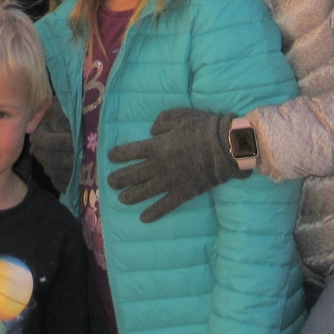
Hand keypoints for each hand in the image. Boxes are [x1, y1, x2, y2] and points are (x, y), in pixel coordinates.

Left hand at [106, 108, 238, 222]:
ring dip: (131, 196)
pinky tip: (144, 218)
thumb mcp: (179, 115)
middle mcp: (158, 166)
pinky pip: (165, 206)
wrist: (224, 147)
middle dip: (119, 179)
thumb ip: (161, 122)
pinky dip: (154, 213)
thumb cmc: (202, 128)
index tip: (110, 157)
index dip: (118, 155)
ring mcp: (170, 182)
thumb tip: (151, 132)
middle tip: (109, 183)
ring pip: (145, 192)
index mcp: (156, 146)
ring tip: (121, 200)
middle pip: (133, 174)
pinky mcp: (183, 193)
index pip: (130, 152)